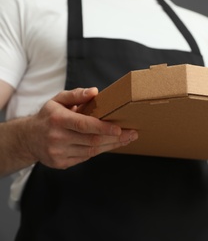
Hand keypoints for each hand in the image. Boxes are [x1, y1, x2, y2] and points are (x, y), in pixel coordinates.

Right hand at [22, 87, 137, 168]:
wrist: (28, 138)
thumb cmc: (49, 116)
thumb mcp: (58, 100)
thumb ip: (76, 94)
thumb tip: (95, 91)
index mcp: (58, 119)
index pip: (84, 125)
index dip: (103, 128)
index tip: (119, 129)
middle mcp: (57, 137)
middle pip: (92, 140)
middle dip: (115, 138)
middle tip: (132, 134)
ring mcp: (58, 152)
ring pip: (91, 150)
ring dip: (111, 145)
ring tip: (126, 140)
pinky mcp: (61, 163)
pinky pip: (85, 157)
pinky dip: (99, 150)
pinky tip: (110, 145)